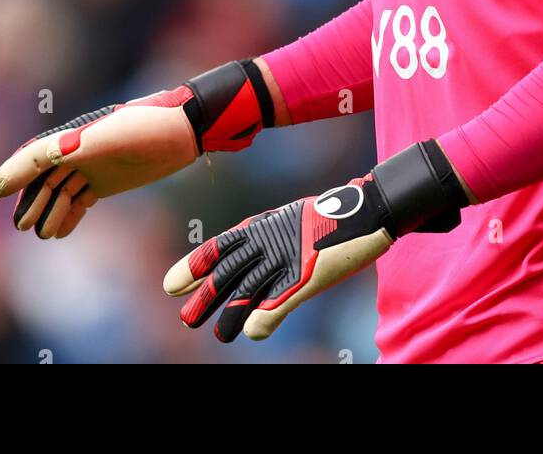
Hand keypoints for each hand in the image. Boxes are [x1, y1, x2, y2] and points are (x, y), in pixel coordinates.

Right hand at [0, 60, 273, 238]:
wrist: (186, 129)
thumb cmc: (147, 125)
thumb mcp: (108, 135)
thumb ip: (74, 145)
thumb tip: (41, 154)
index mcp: (73, 136)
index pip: (34, 156)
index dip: (13, 172)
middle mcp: (78, 150)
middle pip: (44, 179)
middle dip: (30, 201)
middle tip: (22, 226)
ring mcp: (93, 165)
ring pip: (60, 191)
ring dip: (49, 211)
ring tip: (43, 234)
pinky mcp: (110, 179)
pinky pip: (80, 198)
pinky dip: (69, 214)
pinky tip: (61, 231)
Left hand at [162, 139, 467, 340]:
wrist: (371, 207)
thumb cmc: (334, 217)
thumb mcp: (295, 224)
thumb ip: (273, 243)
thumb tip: (259, 259)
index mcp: (265, 224)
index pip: (220, 246)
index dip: (194, 266)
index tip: (171, 284)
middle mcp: (270, 239)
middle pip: (227, 270)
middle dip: (204, 295)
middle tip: (185, 317)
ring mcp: (288, 256)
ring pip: (247, 290)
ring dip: (229, 315)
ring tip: (218, 335)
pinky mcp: (309, 274)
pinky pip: (278, 301)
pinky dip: (263, 318)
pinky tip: (251, 332)